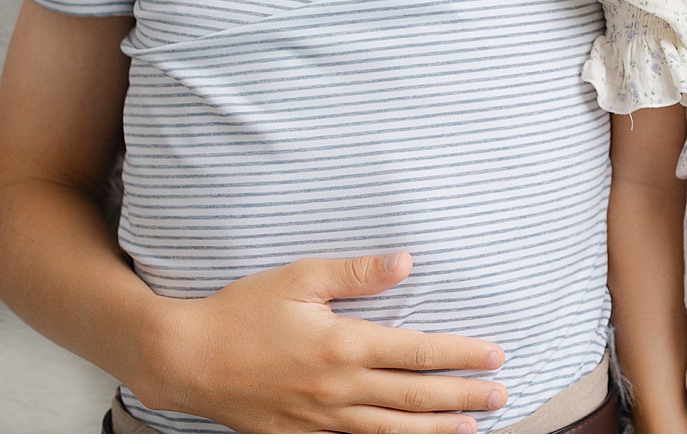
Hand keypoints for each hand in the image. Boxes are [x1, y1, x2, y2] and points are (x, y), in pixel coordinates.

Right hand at [141, 251, 508, 432]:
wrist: (183, 358)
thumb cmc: (241, 311)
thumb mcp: (300, 278)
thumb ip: (358, 273)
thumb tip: (408, 260)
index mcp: (344, 345)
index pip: (418, 353)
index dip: (461, 355)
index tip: (496, 355)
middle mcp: (338, 388)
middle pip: (414, 398)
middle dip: (463, 397)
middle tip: (503, 394)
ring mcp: (319, 419)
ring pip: (390, 431)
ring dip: (435, 431)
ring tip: (473, 430)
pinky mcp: (298, 437)